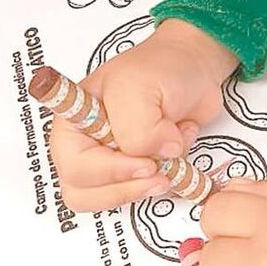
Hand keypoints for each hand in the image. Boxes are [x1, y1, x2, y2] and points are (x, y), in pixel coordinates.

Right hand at [52, 19, 237, 210]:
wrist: (194, 65)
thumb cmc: (160, 66)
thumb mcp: (138, 88)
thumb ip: (137, 129)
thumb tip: (155, 158)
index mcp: (73, 123)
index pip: (74, 166)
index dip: (109, 172)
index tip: (144, 164)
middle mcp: (87, 145)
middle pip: (85, 192)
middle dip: (126, 186)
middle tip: (159, 171)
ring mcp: (113, 160)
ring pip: (112, 199)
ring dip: (145, 187)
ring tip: (171, 160)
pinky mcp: (141, 169)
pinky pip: (145, 192)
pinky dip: (168, 178)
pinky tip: (177, 146)